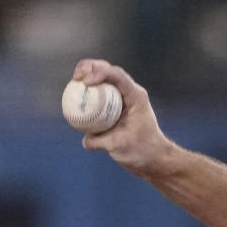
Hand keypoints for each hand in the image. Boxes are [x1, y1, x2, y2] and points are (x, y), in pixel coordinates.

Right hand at [72, 59, 175, 176]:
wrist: (153, 158)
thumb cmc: (141, 151)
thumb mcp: (119, 145)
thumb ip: (99, 141)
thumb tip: (84, 138)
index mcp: (136, 97)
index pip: (118, 76)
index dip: (100, 73)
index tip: (85, 82)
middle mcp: (129, 94)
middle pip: (108, 70)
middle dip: (90, 67)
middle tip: (75, 78)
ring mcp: (122, 99)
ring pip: (103, 80)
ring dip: (87, 76)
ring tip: (74, 82)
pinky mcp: (114, 108)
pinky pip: (99, 95)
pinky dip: (87, 93)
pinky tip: (74, 98)